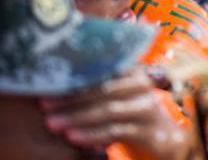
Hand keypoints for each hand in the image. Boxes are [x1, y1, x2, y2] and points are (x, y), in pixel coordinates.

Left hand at [40, 68, 193, 159]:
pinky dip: (92, 135)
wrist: (162, 138)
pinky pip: (116, 131)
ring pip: (109, 110)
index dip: (76, 74)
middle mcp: (142, 85)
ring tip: (53, 123)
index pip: (103, 68)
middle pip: (104, 89)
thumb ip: (97, 85)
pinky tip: (73, 138)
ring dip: (77, 117)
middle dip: (71, 98)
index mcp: (133, 71)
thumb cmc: (128, 114)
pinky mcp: (149, 130)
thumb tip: (54, 78)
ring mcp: (147, 107)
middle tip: (44, 106)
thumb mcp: (116, 96)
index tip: (48, 81)